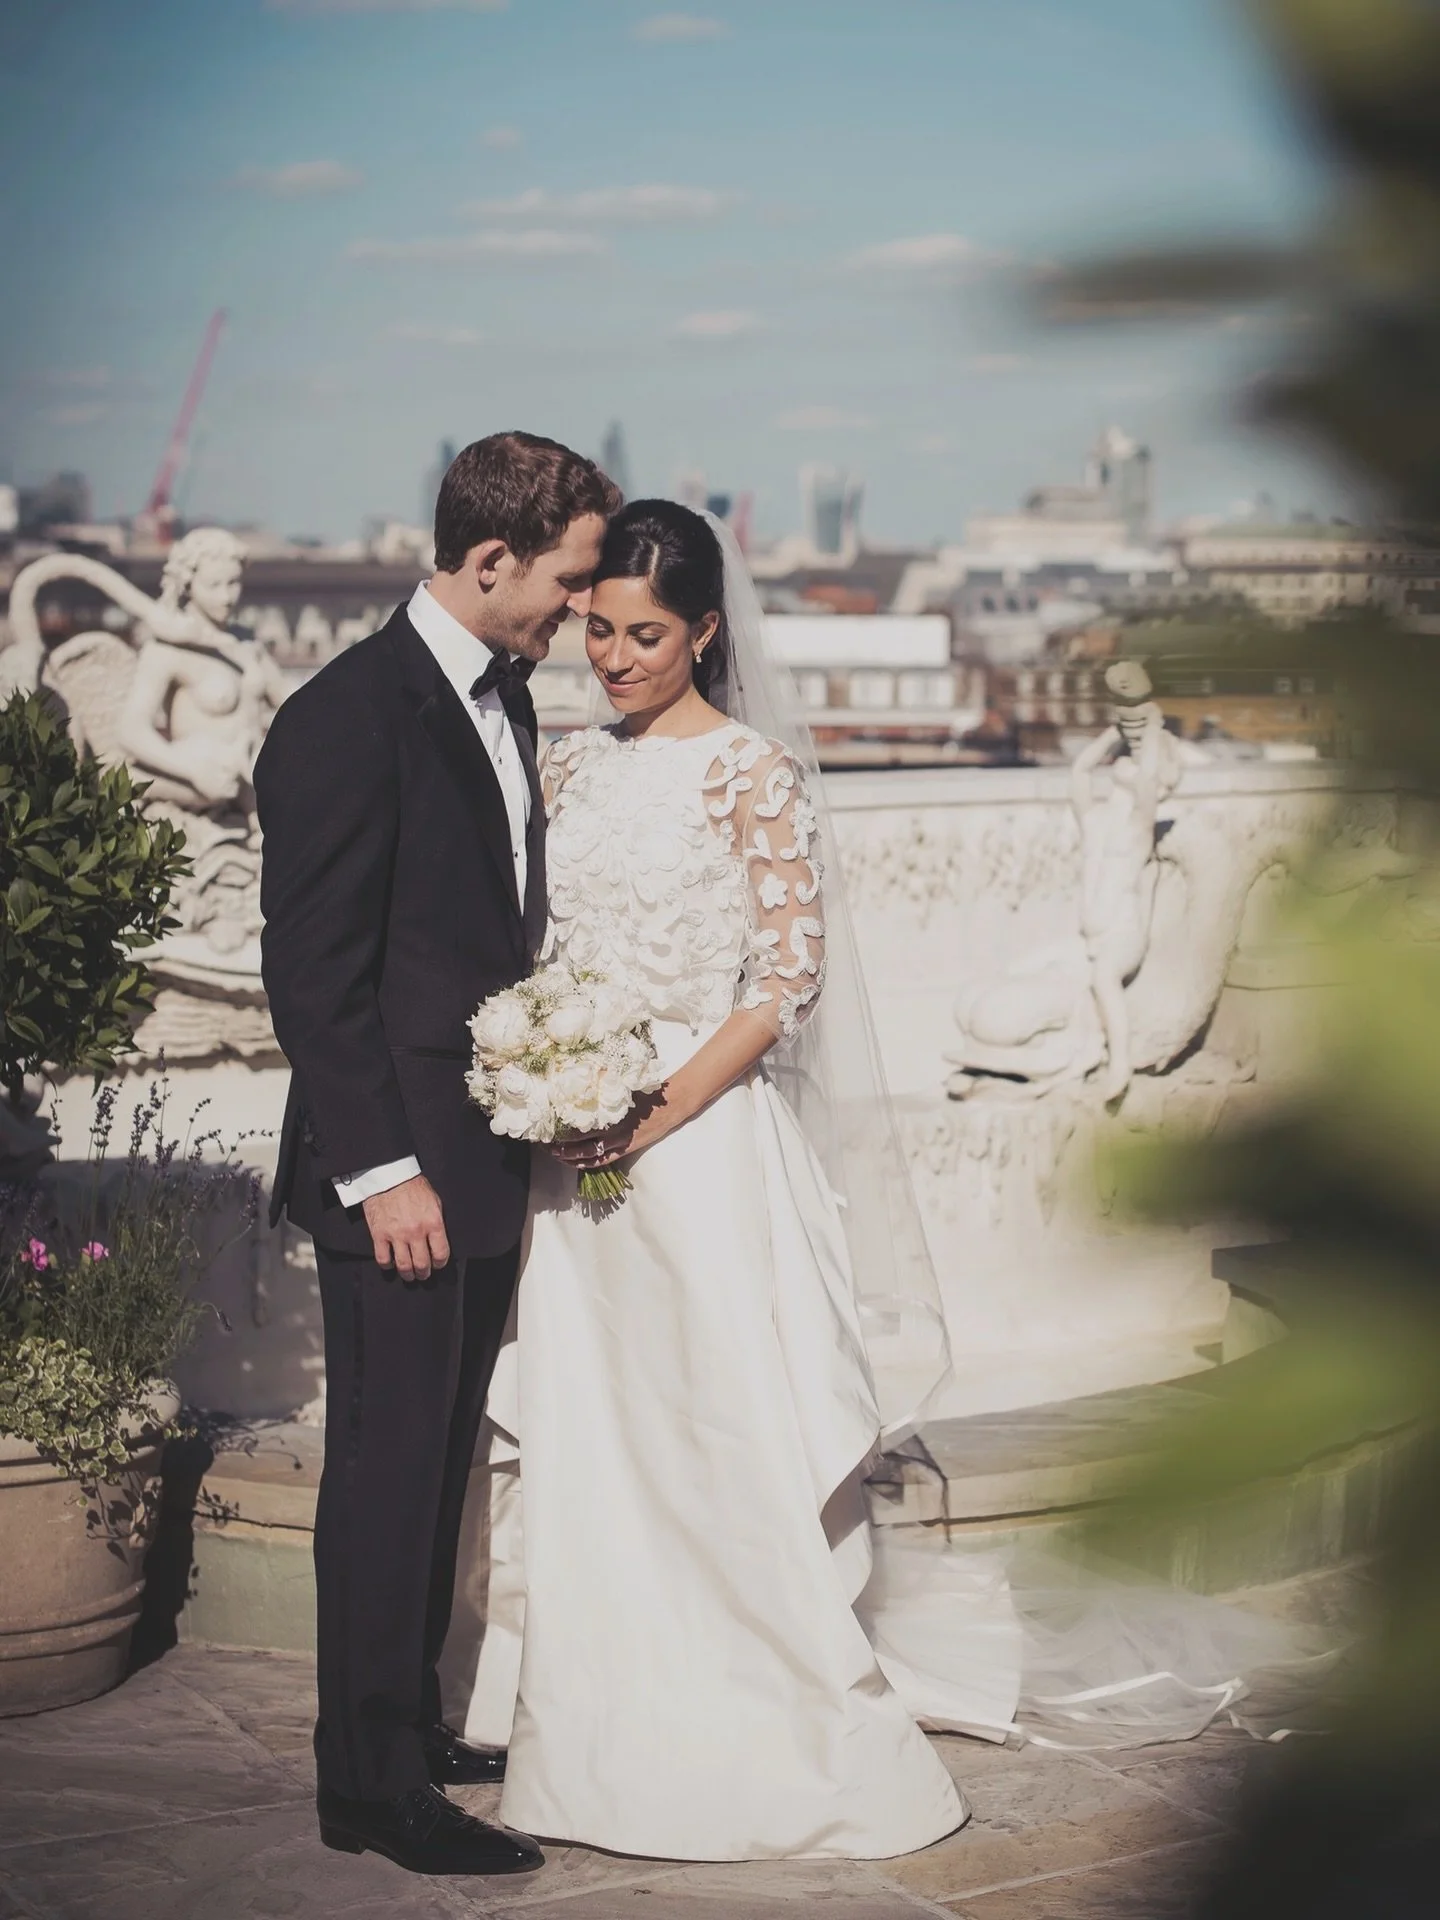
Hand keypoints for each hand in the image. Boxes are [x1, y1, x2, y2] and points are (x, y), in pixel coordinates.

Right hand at [362, 1174, 450, 1281]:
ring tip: (409, 1275)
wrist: (388, 1175)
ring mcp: (396, 1235)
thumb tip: (438, 1240)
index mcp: (432, 1222)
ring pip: (404, 1266)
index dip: (440, 1263)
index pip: (441, 1253)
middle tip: (423, 1274)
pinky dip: (388, 1266)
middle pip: (422, 1264)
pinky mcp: (379, 1235)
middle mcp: (415, 1232)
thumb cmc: (412, 1185)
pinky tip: (391, 1264)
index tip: (437, 1264)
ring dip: (408, 1274)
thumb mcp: (434, 1201)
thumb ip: (436, 1222)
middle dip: (424, 1273)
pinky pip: (383, 1259)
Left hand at [550, 1090, 678, 1170]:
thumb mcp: (622, 1084)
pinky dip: (587, 1163)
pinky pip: (603, 1161)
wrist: (671, 1105)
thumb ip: (602, 1084)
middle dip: (559, 1147)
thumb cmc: (646, 1092)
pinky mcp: (626, 1150)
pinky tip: (576, 1163)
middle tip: (543, 1144)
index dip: (559, 1131)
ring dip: (569, 1158)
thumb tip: (578, 1074)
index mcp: (609, 1115)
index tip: (546, 1127)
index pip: (577, 1127)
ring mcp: (619, 1143)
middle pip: (578, 1144)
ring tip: (555, 1155)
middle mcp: (611, 1132)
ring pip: (588, 1156)